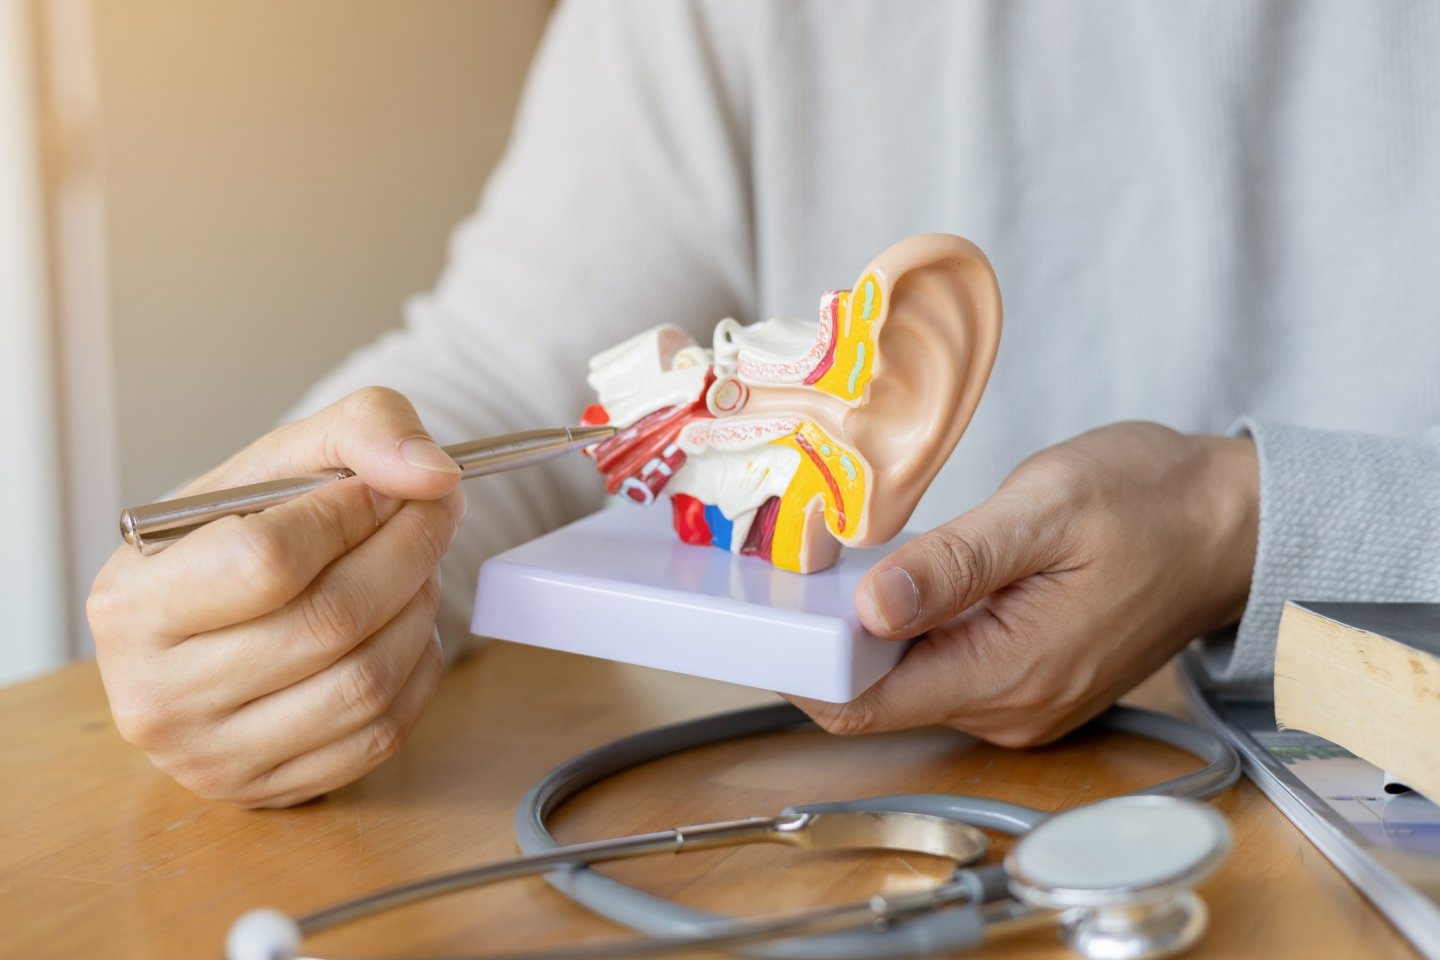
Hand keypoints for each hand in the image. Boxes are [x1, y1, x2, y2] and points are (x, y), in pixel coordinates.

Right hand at [87, 387, 465, 806]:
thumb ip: (361, 429)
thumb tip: (433, 472)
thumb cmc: (243, 533)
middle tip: (437, 512)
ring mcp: (212, 755)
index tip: (389, 485)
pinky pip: (382, 733)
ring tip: (417, 567)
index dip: (353, 513)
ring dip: (420, 610)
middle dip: (409, 552)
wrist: (222, 611)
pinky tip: (405, 625)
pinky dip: (418, 668)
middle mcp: (157, 693)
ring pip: (365, 683)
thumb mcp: (283, 458)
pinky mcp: (270, 789)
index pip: (267, 559)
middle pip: (330, 622)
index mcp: (132, 603)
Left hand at [790, 421, 1257, 745]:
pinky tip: (904, 580)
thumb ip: (956, 564)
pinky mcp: (1027, 679)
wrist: (1230, 524)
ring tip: (840, 564)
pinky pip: (944, 667)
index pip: (868, 705)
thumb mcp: (1046, 510)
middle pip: (879, 695)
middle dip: (829, 640)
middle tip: (790, 568)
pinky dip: (910, 631)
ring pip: (908, 681)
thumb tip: (874, 606)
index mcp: (1012, 671)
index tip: (764, 612)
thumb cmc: (1151, 503)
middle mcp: (1013, 706)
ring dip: (870, 632)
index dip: (804, 665)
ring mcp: (1022, 700)